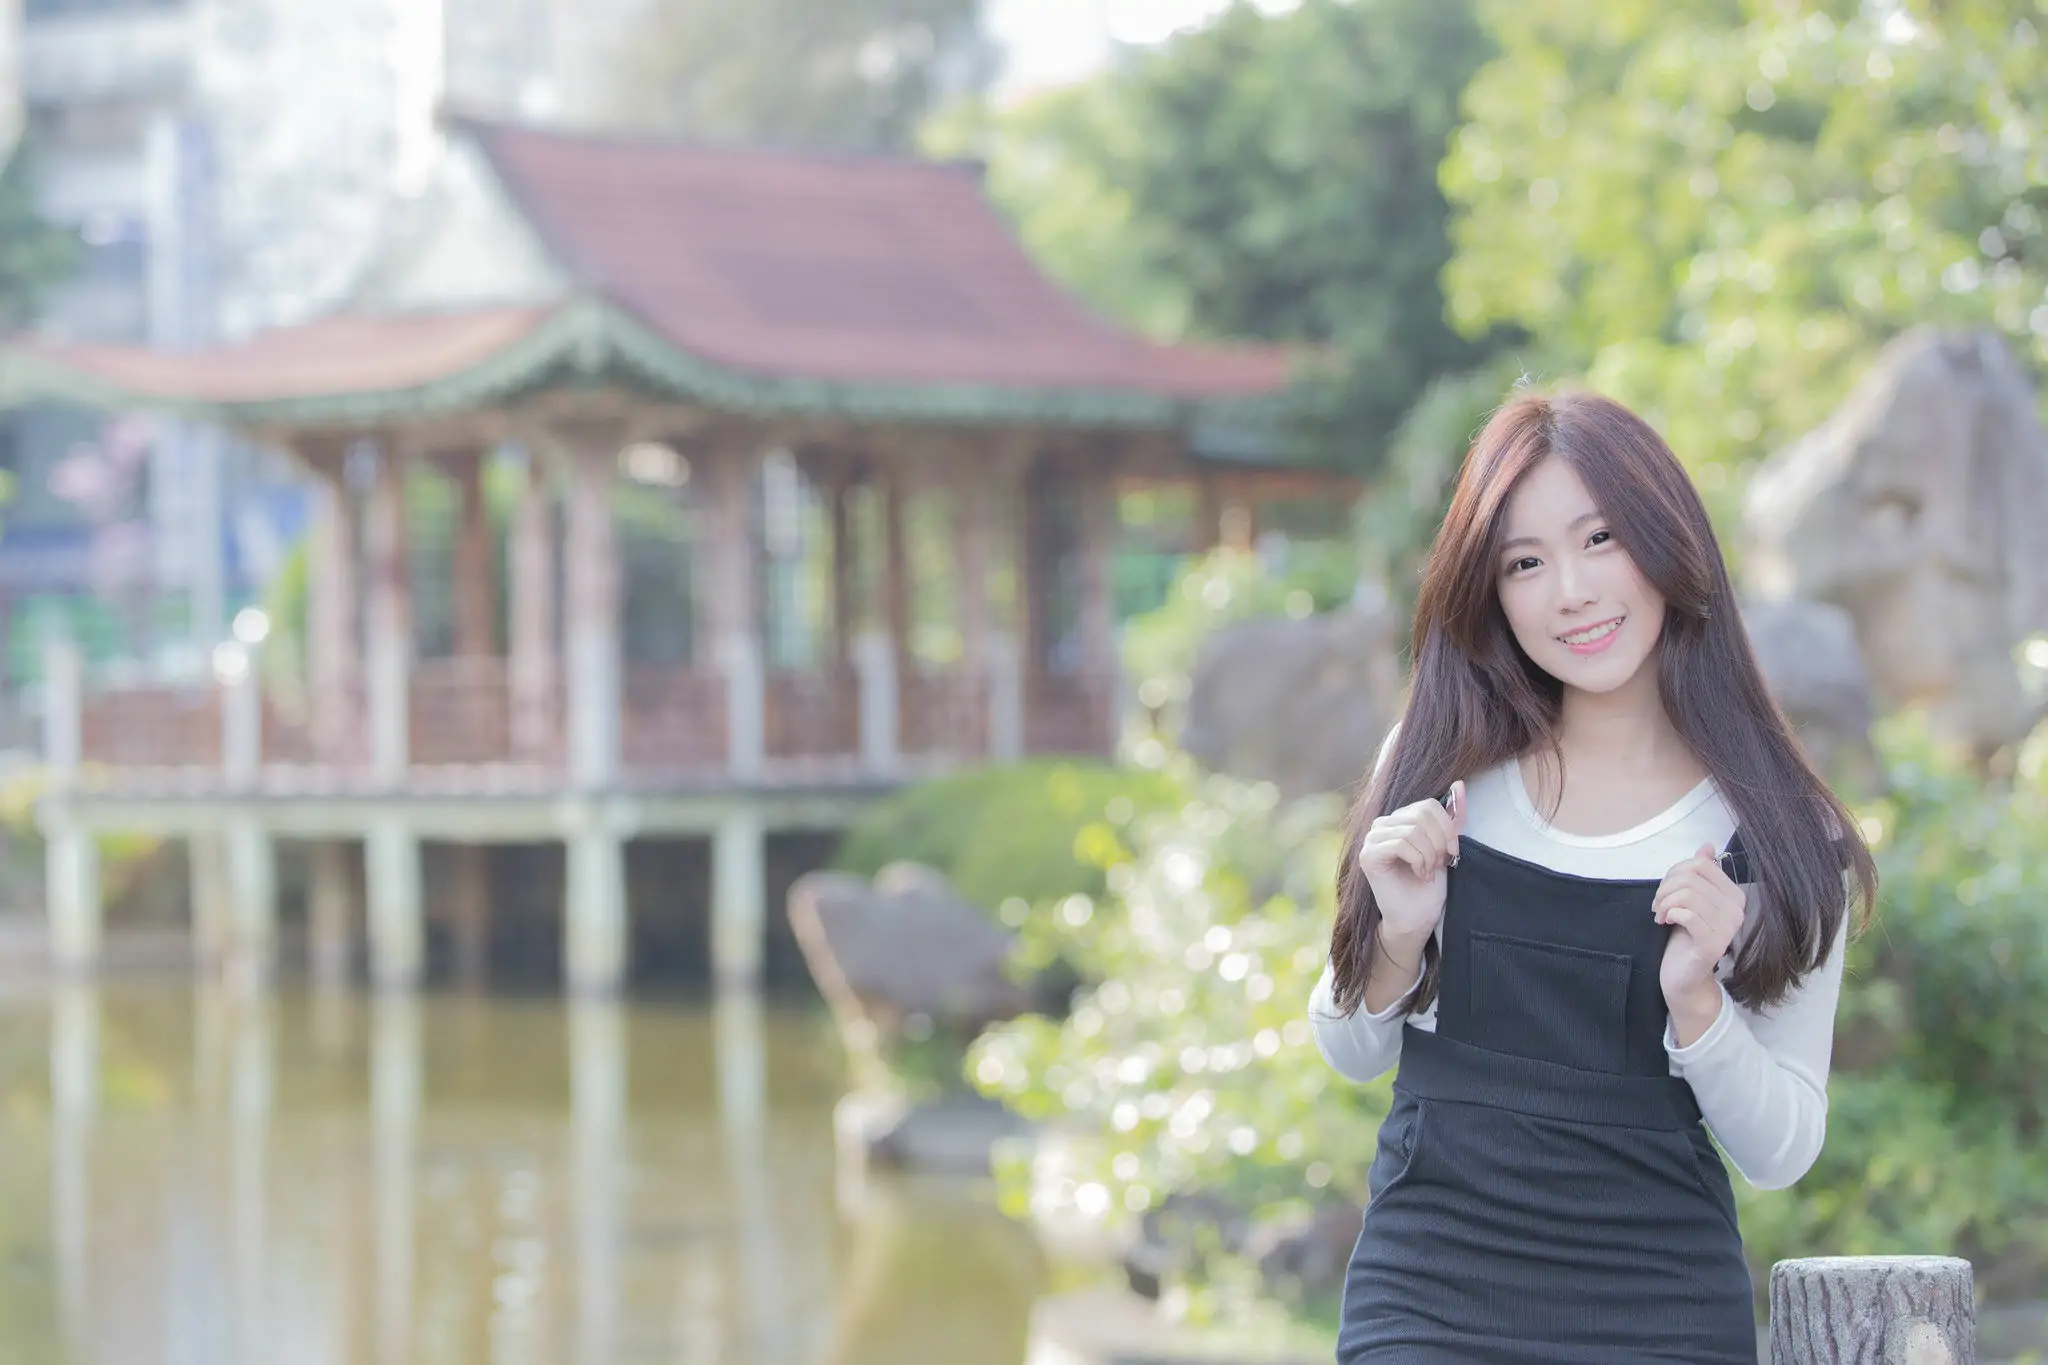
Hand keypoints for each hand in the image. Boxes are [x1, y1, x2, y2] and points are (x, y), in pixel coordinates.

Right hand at [1356, 781, 1465, 954]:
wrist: (1418, 918)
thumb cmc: (1431, 885)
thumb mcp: (1446, 846)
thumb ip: (1452, 817)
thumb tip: (1459, 784)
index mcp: (1399, 819)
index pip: (1427, 805)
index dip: (1446, 827)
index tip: (1452, 852)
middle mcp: (1382, 824)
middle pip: (1420, 815)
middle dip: (1439, 841)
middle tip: (1441, 863)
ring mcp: (1371, 839)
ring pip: (1412, 831)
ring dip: (1429, 855)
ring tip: (1429, 872)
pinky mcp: (1367, 856)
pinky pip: (1400, 845)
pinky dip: (1418, 861)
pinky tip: (1420, 875)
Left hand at [1654, 842, 1745, 1011]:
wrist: (1684, 976)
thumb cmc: (1685, 936)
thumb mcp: (1690, 900)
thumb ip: (1700, 875)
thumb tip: (1707, 847)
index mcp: (1734, 895)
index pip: (1701, 864)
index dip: (1675, 872)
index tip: (1666, 890)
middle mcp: (1737, 910)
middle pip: (1691, 878)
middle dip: (1665, 888)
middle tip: (1657, 905)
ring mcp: (1728, 928)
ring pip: (1687, 894)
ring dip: (1664, 902)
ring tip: (1660, 915)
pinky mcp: (1713, 944)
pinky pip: (1686, 914)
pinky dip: (1669, 914)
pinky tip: (1665, 923)